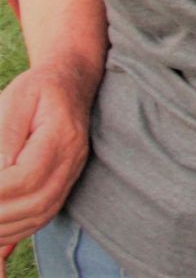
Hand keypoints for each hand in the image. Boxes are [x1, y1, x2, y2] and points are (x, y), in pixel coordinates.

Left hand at [0, 67, 93, 250]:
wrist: (72, 83)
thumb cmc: (39, 89)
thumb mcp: (16, 99)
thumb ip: (5, 135)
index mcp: (62, 136)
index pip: (27, 177)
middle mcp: (72, 160)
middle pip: (36, 204)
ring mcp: (71, 174)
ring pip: (40, 216)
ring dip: (4, 227)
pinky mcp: (63, 183)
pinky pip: (43, 216)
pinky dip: (16, 229)